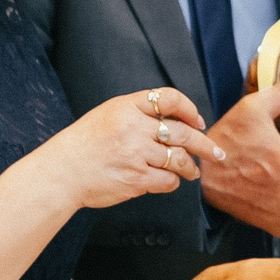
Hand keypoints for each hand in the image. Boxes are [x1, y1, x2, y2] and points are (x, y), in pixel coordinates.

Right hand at [51, 89, 218, 209]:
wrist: (61, 171)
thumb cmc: (84, 144)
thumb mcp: (108, 115)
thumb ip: (139, 113)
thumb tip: (176, 122)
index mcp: (126, 106)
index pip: (169, 98)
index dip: (189, 109)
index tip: (198, 121)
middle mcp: (134, 127)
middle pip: (182, 132)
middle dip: (205, 144)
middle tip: (217, 152)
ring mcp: (136, 154)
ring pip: (179, 158)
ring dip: (190, 166)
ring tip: (193, 171)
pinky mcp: (136, 179)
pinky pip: (168, 180)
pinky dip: (173, 181)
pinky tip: (171, 181)